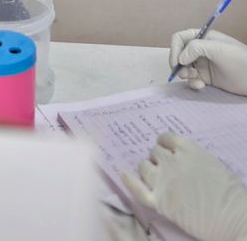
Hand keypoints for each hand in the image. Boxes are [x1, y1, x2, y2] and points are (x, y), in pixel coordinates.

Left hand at [122, 133, 246, 240]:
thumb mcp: (214, 165)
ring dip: (148, 169)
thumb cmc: (232, 195)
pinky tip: (123, 175)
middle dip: (159, 158)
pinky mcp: (159, 201)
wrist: (236, 220)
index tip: (166, 150)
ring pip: (144, 166)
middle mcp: (172, 161)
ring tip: (155, 176)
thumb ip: (194, 159)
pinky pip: (137, 189)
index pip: (166, 138)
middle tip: (166, 168)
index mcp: (190, 150)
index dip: (164, 144)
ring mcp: (163, 181)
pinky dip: (129, 181)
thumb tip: (179, 159)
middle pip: (155, 153)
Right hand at [169, 29, 246, 95]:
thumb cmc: (240, 60)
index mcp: (204, 38)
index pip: (180, 38)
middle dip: (178, 64)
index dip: (175, 49)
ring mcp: (203, 64)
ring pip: (183, 68)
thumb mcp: (218, 49)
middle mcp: (201, 50)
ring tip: (195, 79)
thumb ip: (196, 48)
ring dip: (185, 74)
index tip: (176, 62)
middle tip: (184, 74)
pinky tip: (200, 85)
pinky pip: (191, 79)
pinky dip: (192, 83)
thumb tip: (180, 58)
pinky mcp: (206, 77)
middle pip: (179, 54)